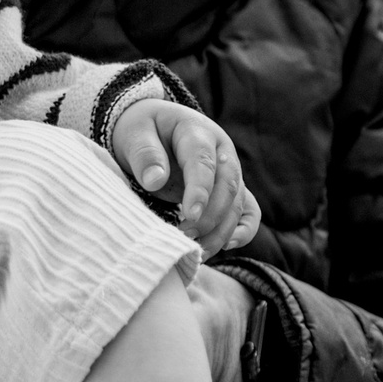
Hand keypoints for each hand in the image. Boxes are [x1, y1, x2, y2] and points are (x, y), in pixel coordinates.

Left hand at [110, 99, 261, 253]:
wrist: (152, 129)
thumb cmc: (143, 131)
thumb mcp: (134, 133)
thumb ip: (144, 154)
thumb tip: (155, 180)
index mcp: (198, 131)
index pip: (204, 161)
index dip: (200, 189)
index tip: (191, 215)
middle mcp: (221, 151)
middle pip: (228, 185)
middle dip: (211, 216)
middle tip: (185, 237)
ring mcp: (229, 170)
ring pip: (237, 203)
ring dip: (221, 230)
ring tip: (197, 252)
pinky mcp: (229, 189)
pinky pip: (247, 210)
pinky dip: (243, 230)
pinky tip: (227, 246)